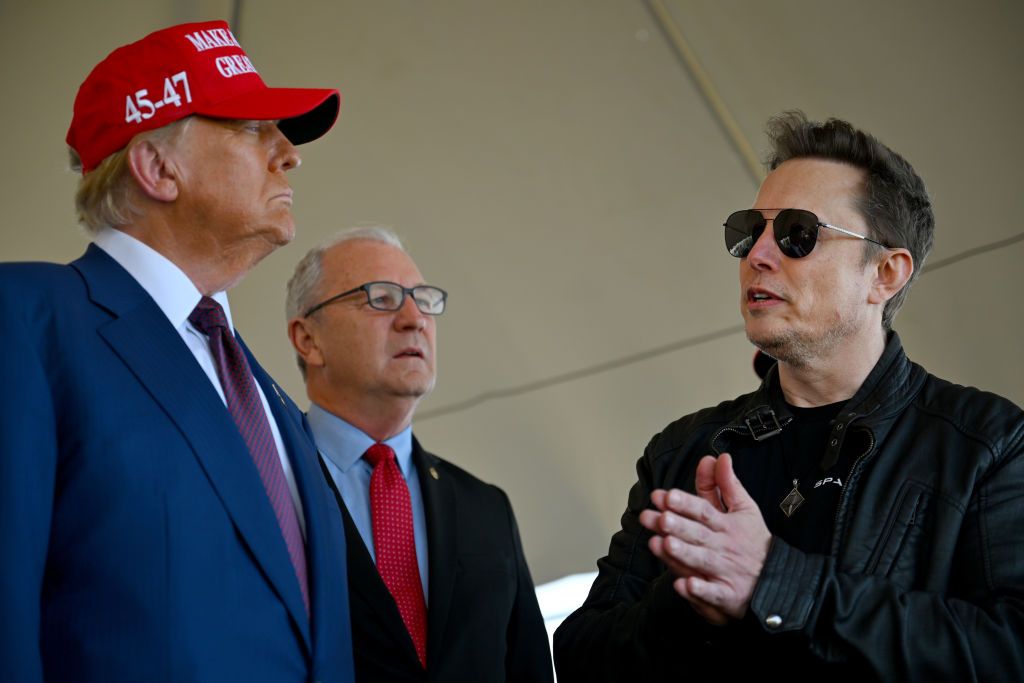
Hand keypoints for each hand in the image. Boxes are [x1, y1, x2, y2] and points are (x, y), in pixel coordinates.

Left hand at [639, 453, 770, 622]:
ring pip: (702, 561)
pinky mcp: (726, 595)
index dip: (686, 503)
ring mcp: (725, 571)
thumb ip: (726, 484)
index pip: (704, 511)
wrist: (777, 579)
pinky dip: (699, 591)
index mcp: (727, 524)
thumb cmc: (754, 541)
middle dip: (678, 526)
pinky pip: (713, 594)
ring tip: (664, 544)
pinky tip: (683, 585)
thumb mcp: (744, 509)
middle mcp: (724, 546)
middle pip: (698, 535)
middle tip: (659, 517)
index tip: (666, 496)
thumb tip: (718, 457)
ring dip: (683, 554)